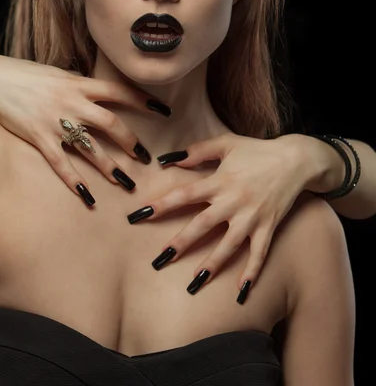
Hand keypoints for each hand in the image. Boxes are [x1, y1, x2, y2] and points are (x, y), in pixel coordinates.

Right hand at [0, 55, 170, 200]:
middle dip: (130, 141)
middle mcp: (72, 102)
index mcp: (79, 84)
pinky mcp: (39, 137)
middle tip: (144, 157)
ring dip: (109, 166)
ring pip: (89, 147)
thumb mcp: (60, 75)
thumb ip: (81, 86)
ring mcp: (55, 121)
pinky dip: (73, 180)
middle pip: (110, 124)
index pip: (119, 91)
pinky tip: (85, 195)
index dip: (144, 101)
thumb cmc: (28, 76)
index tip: (164, 111)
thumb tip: (100, 93)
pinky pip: (60, 162)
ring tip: (124, 181)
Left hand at [127, 133, 312, 300]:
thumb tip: (168, 159)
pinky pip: (259, 254)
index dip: (162, 205)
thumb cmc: (257, 151)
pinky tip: (241, 292)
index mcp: (220, 181)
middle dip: (180, 243)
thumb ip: (197, 150)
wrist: (296, 160)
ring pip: (228, 245)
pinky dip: (251, 273)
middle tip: (159, 259)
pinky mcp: (268, 227)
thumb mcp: (226, 143)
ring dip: (212, 264)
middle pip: (202, 225)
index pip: (184, 194)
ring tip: (195, 281)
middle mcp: (234, 201)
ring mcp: (252, 217)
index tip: (140, 215)